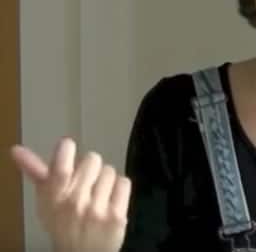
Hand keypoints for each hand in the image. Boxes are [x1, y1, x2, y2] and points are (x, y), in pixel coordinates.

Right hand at [10, 138, 130, 251]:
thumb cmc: (63, 223)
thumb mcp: (45, 201)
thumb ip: (35, 172)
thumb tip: (16, 149)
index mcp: (54, 197)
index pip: (62, 167)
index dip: (66, 150)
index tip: (67, 147)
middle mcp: (74, 203)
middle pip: (92, 159)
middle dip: (91, 168)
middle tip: (87, 184)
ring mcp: (96, 210)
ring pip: (110, 170)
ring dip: (106, 180)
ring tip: (98, 196)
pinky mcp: (116, 217)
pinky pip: (124, 183)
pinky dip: (120, 189)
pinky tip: (111, 201)